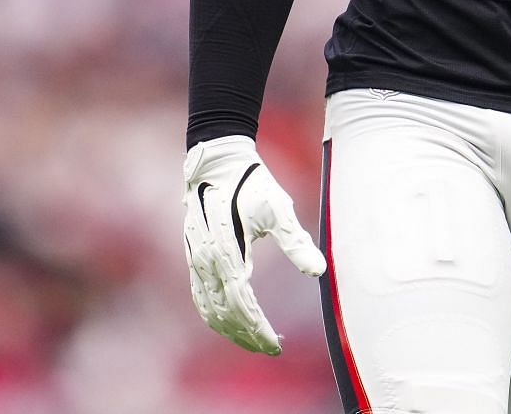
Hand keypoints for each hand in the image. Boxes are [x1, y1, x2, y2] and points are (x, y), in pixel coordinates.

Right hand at [182, 135, 326, 353]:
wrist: (217, 162)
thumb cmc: (252, 184)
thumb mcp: (279, 208)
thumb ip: (296, 242)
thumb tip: (318, 271)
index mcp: (227, 250)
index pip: (241, 304)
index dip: (257, 329)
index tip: (276, 345)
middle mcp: (206, 259)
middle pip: (224, 313)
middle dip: (247, 335)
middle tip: (271, 348)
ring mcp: (195, 259)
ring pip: (208, 308)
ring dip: (230, 330)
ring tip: (255, 340)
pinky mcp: (192, 256)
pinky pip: (199, 296)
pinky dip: (214, 315)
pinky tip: (231, 323)